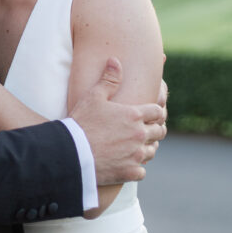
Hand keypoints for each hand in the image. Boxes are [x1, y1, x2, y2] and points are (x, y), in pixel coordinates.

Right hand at [70, 58, 167, 185]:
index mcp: (134, 115)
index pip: (157, 111)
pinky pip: (142, 171)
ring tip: (138, 146)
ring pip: (152, 151)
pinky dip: (137, 167)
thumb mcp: (93, 96)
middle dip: (155, 129)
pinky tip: (129, 164)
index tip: (151, 114)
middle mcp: (139, 135)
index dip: (155, 111)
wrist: (72, 152)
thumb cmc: (82, 122)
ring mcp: (136, 155)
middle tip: (147, 129)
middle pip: (159, 132)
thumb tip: (115, 60)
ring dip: (147, 147)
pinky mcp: (130, 172)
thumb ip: (108, 79)